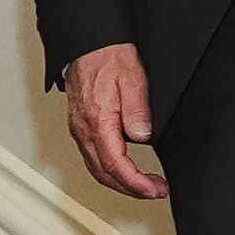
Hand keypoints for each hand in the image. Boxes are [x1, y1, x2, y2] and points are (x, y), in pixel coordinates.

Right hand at [60, 44, 164, 200]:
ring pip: (96, 169)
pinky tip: (122, 168)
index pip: (116, 166)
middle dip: (131, 189)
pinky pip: (92, 157)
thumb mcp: (132, 78)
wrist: (87, 43)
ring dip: (119, 182)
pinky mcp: (80, 125)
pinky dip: (109, 170)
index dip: (137, 184)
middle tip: (155, 191)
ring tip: (142, 184)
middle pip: (104, 174)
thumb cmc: (107, 56)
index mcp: (97, 122)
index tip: (155, 189)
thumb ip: (137, 110)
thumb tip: (142, 135)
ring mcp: (79, 129)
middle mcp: (84, 130)